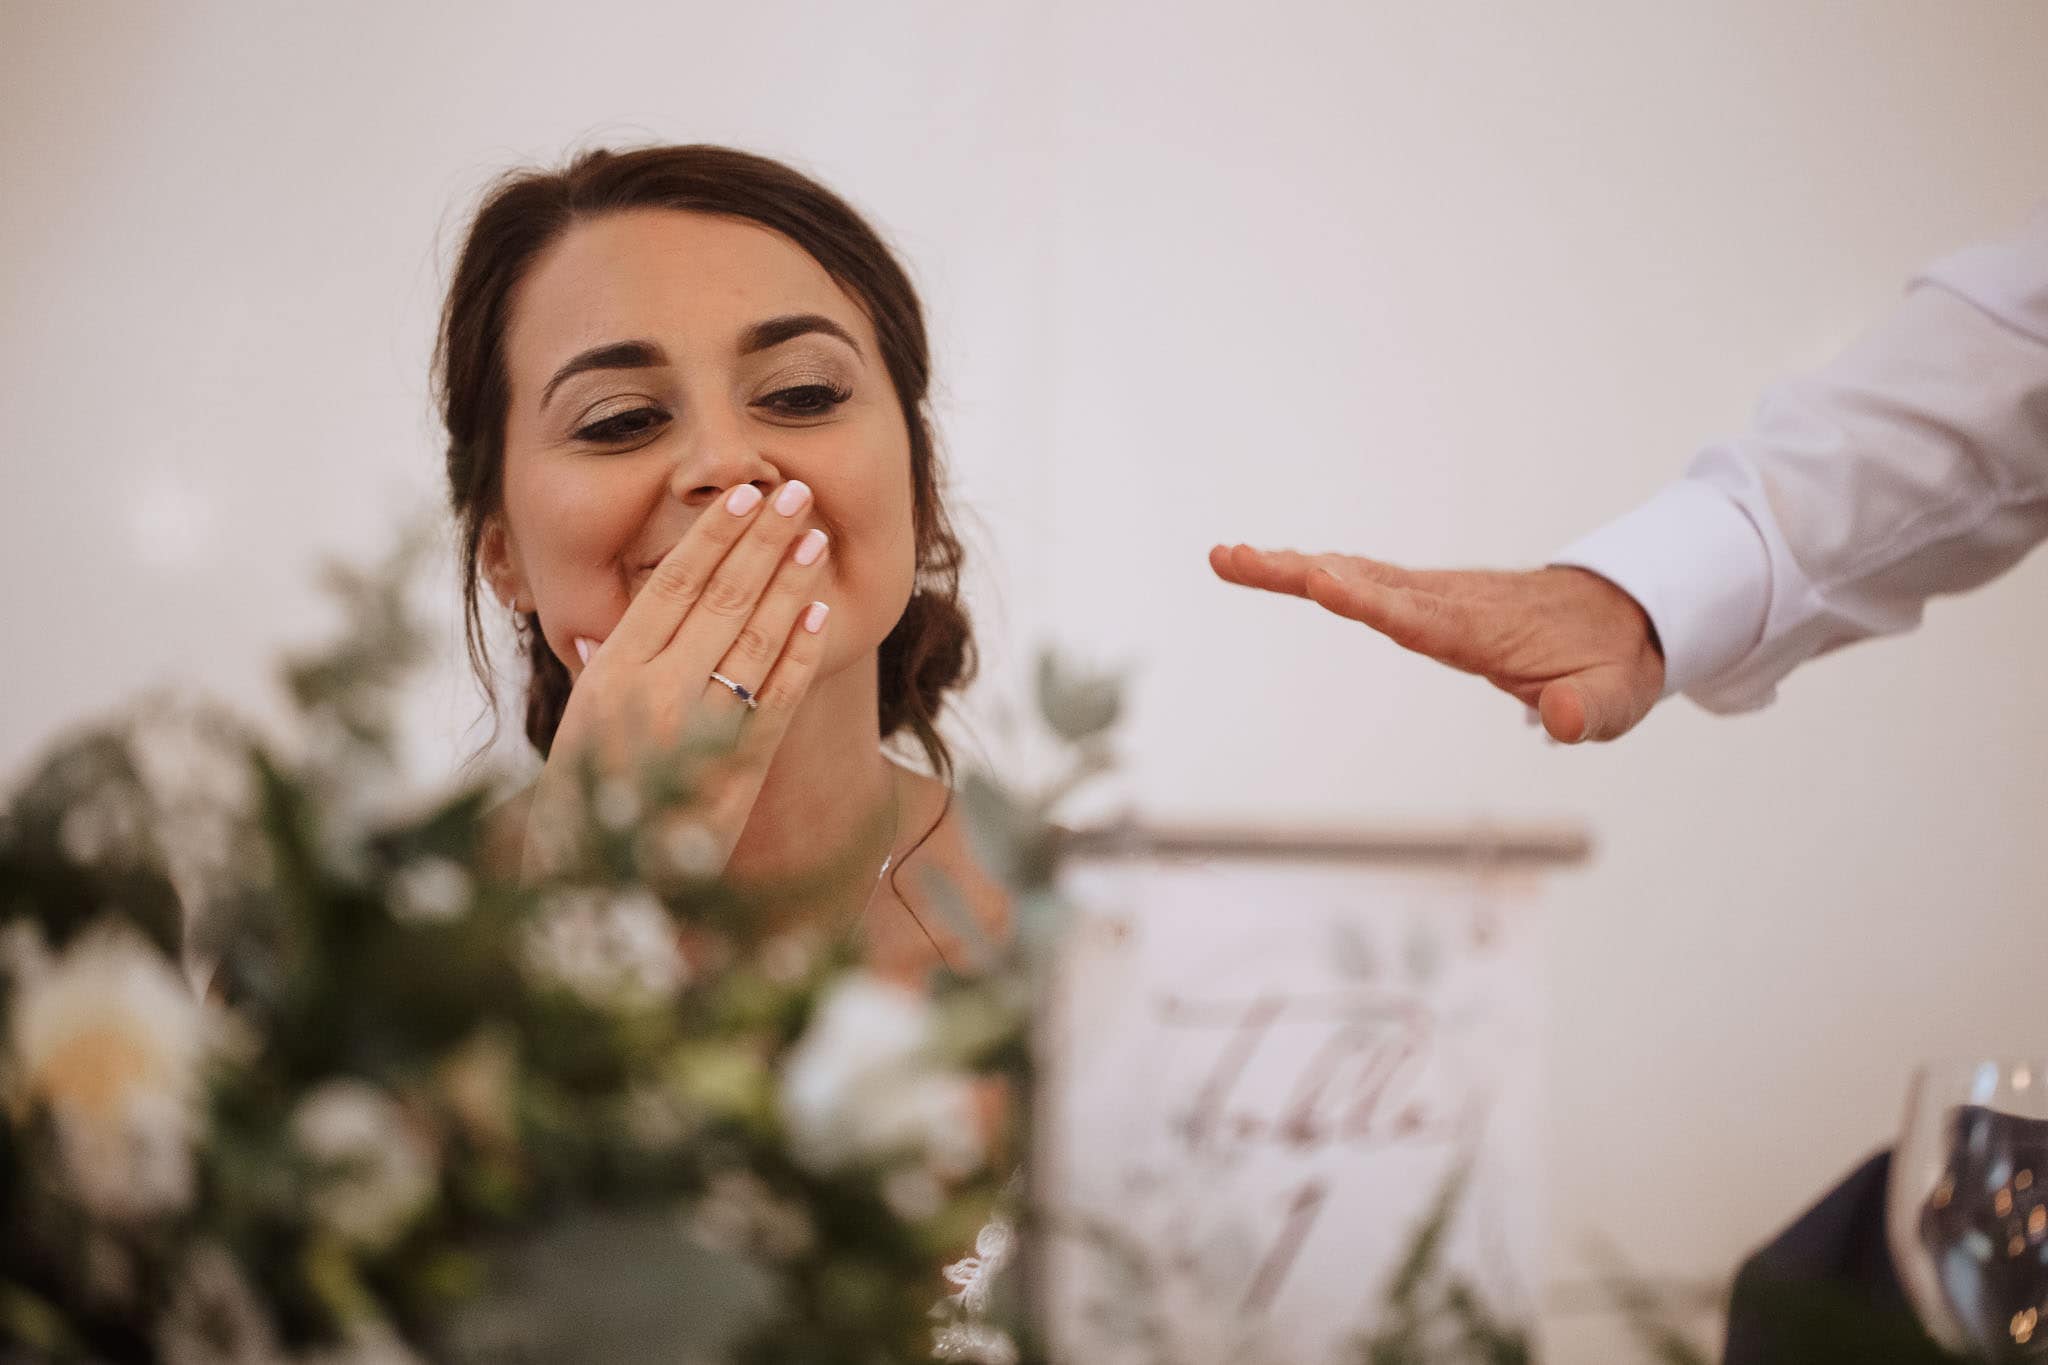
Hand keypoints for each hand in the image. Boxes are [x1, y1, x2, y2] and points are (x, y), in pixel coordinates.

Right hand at [527, 480, 833, 876]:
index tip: (743, 496)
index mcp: (609, 675)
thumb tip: (602, 630)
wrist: (598, 897)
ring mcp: (697, 730)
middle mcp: (652, 694)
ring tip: (816, 537)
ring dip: (790, 582)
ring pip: (755, 638)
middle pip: (720, 598)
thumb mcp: (575, 734)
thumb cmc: (587, 809)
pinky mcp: (737, 769)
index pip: (670, 586)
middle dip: (763, 541)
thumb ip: (599, 680)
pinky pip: (778, 698)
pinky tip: (820, 614)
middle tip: (796, 494)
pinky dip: (801, 653)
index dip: (713, 536)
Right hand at [1208, 544, 1665, 742]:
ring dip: (1291, 567)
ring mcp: (1434, 595)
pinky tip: (1275, 567)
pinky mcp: (1427, 598)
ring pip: (1355, 575)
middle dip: (1296, 572)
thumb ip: (1590, 711)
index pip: (1416, 617)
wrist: (1625, 615)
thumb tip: (1566, 721)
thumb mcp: (1615, 698)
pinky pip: (1363, 579)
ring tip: (1229, 559)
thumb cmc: (1611, 662)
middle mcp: (1447, 602)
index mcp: (1482, 630)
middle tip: (1234, 559)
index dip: (1367, 600)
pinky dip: (1316, 570)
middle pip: (1362, 583)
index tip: (1319, 580)